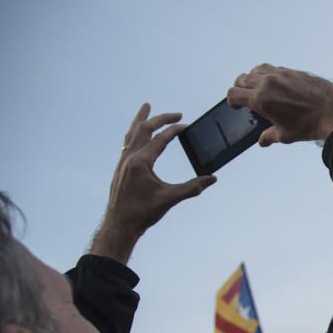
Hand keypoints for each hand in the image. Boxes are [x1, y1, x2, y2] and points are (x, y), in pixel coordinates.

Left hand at [91, 104, 216, 263]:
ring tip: (146, 107)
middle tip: (176, 114)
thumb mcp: (170, 199)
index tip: (187, 126)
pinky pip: (127, 143)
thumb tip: (212, 179)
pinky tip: (138, 134)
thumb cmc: (143, 213)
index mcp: (141, 162)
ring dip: (141, 119)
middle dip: (160, 119)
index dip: (174, 130)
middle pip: (143, 129)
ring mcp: (123, 162)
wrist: (119, 225)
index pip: (160, 139)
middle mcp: (129, 158)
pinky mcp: (121, 168)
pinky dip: (135, 133)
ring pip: (131, 133)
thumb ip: (192, 187)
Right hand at [227, 64, 332, 145]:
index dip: (232, 101)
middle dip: (240, 88)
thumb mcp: (285, 135)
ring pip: (257, 69)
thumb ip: (269, 136)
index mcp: (261, 99)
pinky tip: (278, 85)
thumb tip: (262, 141)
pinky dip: (271, 75)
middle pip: (242, 79)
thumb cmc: (309, 125)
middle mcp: (268, 82)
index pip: (234, 93)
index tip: (237, 106)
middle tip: (246, 97)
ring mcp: (282, 74)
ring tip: (260, 88)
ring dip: (254, 78)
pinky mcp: (294, 71)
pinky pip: (275, 68)